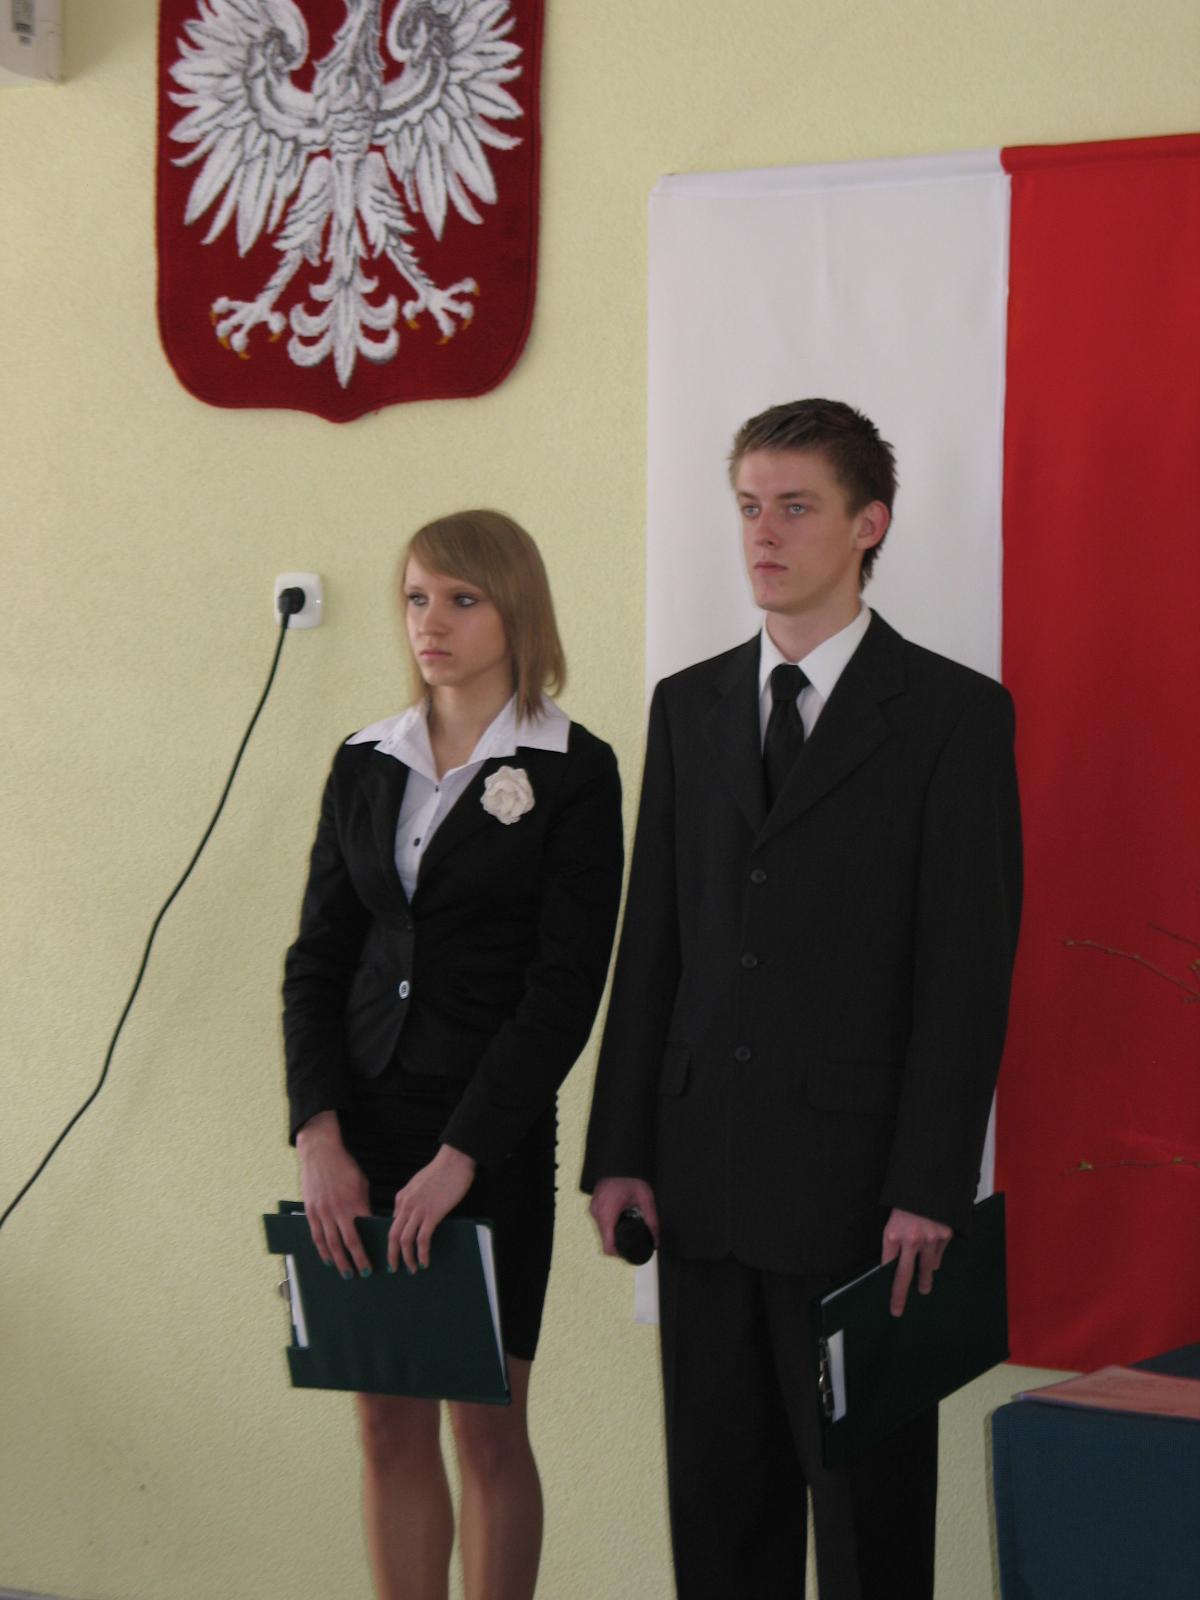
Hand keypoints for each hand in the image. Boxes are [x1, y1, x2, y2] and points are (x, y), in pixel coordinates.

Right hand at [297, 1111, 370, 1277]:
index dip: (373, 1244)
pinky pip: (316, 1236)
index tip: (381, 1256)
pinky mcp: (311, 1211)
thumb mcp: (361, 1182)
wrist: (320, 1153)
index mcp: (355, 1202)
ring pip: (331, 1244)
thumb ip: (363, 1203)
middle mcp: (338, 1210)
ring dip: (339, 1261)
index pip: (366, 1230)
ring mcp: (323, 1212)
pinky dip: (322, 1251)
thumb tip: (368, 1222)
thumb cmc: (344, 1167)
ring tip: (346, 1273)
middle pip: (349, 1242)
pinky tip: (328, 1260)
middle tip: (364, 1274)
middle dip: (357, 1260)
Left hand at [388, 1144, 475, 1274]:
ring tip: (412, 1268)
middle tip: (394, 1268)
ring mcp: (418, 1210)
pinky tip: (425, 1261)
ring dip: (407, 1258)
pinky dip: (422, 1253)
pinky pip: (422, 1239)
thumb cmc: (441, 1171)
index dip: (392, 1241)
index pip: (392, 1224)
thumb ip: (410, 1199)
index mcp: (402, 1197)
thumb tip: (408, 1216)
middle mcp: (406, 1205)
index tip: (395, 1253)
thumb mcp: (418, 1184)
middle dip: (392, 1255)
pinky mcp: (432, 1214)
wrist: (454, 1161)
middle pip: (393, 1235)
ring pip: (405, 1240)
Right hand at [589, 1176, 659, 1256]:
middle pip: (606, 1240)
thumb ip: (652, 1221)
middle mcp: (597, 1213)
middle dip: (620, 1241)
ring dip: (615, 1232)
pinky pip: (601, 1222)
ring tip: (628, 1222)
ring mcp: (593, 1209)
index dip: (620, 1254)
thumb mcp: (645, 1199)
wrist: (618, 1159)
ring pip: (603, 1231)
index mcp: (608, 1213)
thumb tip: (656, 1240)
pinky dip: (611, 1224)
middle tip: (634, 1235)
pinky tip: (621, 1216)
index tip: (630, 1252)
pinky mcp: (593, 1205)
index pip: (608, 1247)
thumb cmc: (630, 1176)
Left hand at [882, 1207, 952, 1316]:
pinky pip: (939, 1255)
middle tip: (897, 1310)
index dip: (885, 1281)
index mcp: (892, 1233)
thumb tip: (895, 1263)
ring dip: (924, 1281)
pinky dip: (935, 1258)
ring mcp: (930, 1239)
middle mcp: (910, 1239)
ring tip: (922, 1289)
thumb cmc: (906, 1200)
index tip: (885, 1295)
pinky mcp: (945, 1236)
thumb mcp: (893, 1218)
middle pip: (904, 1276)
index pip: (886, 1266)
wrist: (929, 1182)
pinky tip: (933, 1258)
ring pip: (926, 1269)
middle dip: (900, 1295)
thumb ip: (894, 1240)